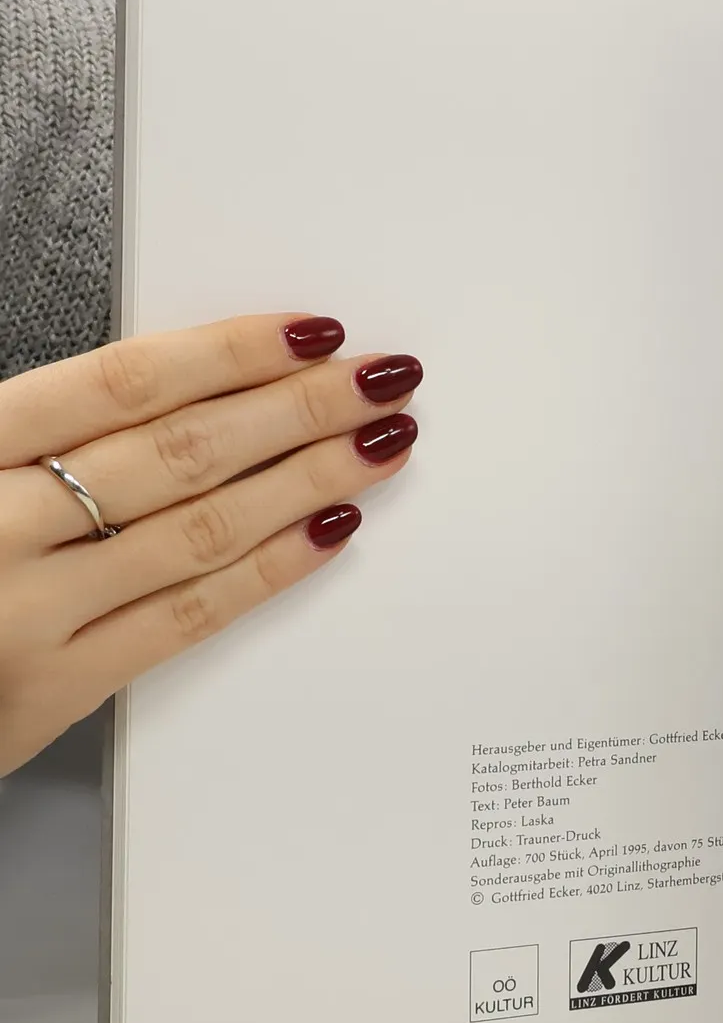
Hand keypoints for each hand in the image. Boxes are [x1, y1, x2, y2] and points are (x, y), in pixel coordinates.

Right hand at [0, 315, 419, 774]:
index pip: (121, 383)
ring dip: (308, 479)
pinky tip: (331, 530)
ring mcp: (24, 614)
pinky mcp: (51, 690)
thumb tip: (175, 375)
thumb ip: (29, 422)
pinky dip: (269, 570)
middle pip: (180, 452)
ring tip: (381, 443)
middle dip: (299, 409)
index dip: (230, 353)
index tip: (314, 332)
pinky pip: (185, 619)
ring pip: (200, 530)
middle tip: (386, 380)